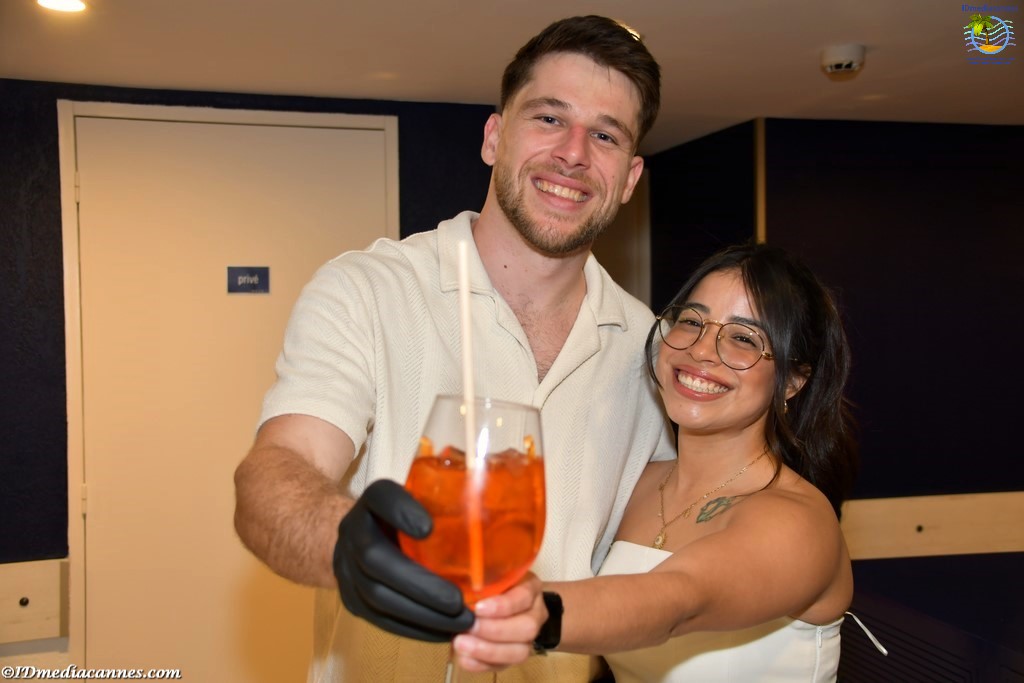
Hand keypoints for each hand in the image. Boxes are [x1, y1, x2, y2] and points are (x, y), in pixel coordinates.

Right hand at [333, 479, 474, 640]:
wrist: (368, 537)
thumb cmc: (411, 515)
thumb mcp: (424, 496)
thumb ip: (446, 499)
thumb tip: (489, 506)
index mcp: (372, 500)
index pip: (381, 497)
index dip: (401, 512)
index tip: (428, 528)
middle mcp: (352, 532)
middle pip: (375, 560)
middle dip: (419, 585)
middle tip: (459, 602)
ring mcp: (345, 568)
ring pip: (377, 597)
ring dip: (420, 614)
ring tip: (459, 622)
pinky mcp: (352, 600)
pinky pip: (380, 619)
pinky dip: (413, 628)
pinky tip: (443, 631)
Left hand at [451, 573, 546, 672]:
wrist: (502, 600)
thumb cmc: (493, 581)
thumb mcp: (490, 571)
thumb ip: (480, 576)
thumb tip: (458, 582)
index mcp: (530, 587)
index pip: (523, 597)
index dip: (503, 606)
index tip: (478, 608)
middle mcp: (535, 614)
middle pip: (527, 628)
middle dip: (495, 630)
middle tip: (469, 627)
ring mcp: (528, 639)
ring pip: (519, 652)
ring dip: (488, 651)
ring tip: (462, 644)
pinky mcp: (514, 656)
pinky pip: (503, 666)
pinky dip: (482, 664)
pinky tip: (465, 659)